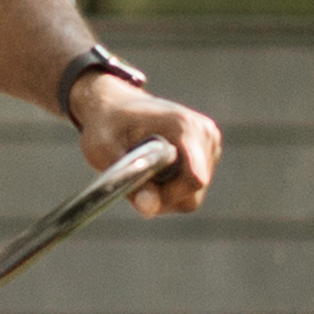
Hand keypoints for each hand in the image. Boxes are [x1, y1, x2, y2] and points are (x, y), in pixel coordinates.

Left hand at [69, 71, 221, 217]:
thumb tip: (148, 208)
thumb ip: (126, 178)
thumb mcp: (103, 150)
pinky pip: (192, 190)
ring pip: (192, 195)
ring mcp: (210, 144)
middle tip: (133, 182)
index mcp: (183, 126)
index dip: (168, 195)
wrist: (116, 105)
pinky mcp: (208, 154)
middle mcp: (204, 133)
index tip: (141, 195)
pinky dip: (170, 189)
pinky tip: (154, 170)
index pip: (195, 178)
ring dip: (164, 193)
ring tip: (141, 170)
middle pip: (192, 191)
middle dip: (161, 196)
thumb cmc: (106, 124)